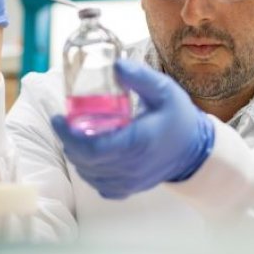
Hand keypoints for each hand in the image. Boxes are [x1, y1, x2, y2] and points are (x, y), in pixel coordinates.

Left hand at [52, 59, 214, 198]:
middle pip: (85, 161)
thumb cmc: (179, 117)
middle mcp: (132, 167)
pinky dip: (90, 170)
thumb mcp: (165, 90)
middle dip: (69, 141)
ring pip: (89, 173)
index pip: (92, 148)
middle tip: (66, 123)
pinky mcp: (130, 188)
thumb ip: (141, 77)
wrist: (194, 149)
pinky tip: (93, 155)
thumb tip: (115, 65)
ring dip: (77, 154)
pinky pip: (100, 185)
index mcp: (138, 142)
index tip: (59, 118)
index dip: (68, 135)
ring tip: (78, 135)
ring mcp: (130, 181)